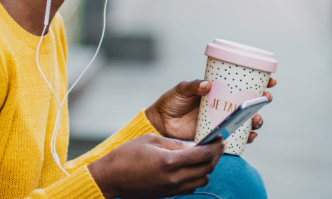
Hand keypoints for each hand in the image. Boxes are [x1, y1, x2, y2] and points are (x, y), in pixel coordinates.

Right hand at [87, 134, 223, 198]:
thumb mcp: (150, 140)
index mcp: (169, 161)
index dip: (214, 146)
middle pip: (207, 169)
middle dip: (215, 156)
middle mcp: (173, 178)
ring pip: (202, 180)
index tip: (220, 138)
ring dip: (207, 168)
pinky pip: (191, 187)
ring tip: (204, 156)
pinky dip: (196, 177)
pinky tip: (192, 167)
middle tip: (217, 145)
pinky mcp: (168, 194)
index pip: (202, 155)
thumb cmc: (126, 155)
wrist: (110, 178)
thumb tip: (193, 145)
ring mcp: (171, 189)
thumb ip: (174, 143)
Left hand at [145, 78, 276, 140]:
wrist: (159, 124)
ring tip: (256, 119)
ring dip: (257, 120)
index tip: (270, 81)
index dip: (259, 83)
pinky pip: (237, 139)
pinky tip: (250, 136)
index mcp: (218, 92)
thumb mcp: (181, 90)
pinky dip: (247, 138)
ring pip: (246, 122)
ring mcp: (222, 122)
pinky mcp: (217, 137)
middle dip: (262, 102)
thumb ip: (192, 86)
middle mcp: (223, 106)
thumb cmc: (170, 103)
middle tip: (265, 98)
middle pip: (249, 104)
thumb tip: (207, 84)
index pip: (242, 86)